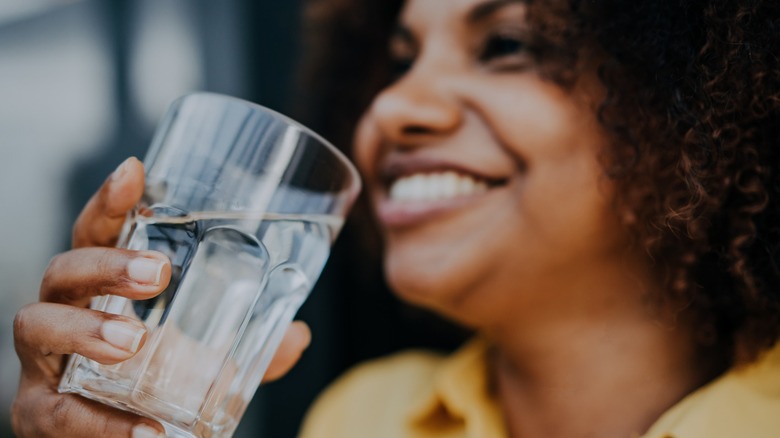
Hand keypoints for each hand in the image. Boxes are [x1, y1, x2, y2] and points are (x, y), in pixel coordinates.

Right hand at [11, 157, 311, 436]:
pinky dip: (102, 423)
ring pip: (38, 324)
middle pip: (65, 268)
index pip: (99, 232)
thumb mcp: (206, 358)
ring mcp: (45, 362)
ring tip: (132, 341)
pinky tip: (147, 431)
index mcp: (104, 288)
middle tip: (157, 271)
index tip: (136, 171)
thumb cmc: (154, 383)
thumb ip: (250, 346)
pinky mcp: (38, 414)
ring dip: (85, 328)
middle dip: (107, 264)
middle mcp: (66, 312)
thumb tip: (298, 335)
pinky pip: (58, 413)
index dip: (112, 201)